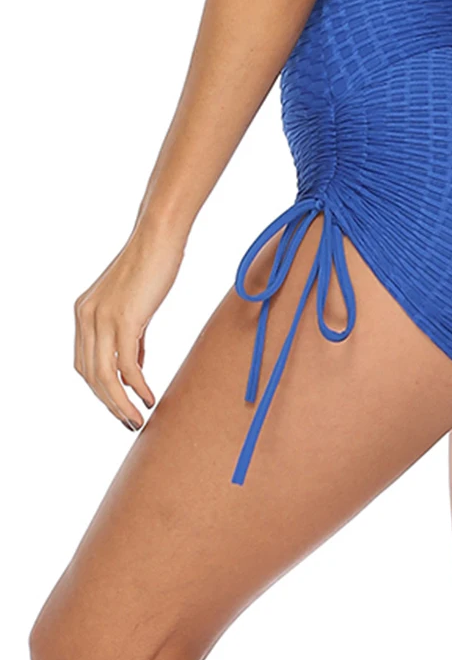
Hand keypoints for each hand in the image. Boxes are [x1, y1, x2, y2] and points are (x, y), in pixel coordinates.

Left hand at [74, 226, 184, 429]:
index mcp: (84, 314)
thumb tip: (136, 362)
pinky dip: (136, 386)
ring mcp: (102, 319)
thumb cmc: (152, 265)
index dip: (101, 389)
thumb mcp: (135, 304)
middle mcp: (86, 318)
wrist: (159, 237)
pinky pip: (126, 364)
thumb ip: (131, 333)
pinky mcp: (124, 319)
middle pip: (90, 375)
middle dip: (109, 404)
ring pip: (104, 375)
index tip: (121, 405)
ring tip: (137, 419)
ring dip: (120, 403)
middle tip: (129, 422)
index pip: (84, 364)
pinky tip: (148, 397)